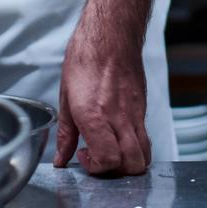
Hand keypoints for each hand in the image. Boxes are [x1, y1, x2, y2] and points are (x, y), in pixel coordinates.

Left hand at [54, 9, 152, 175]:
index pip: (108, 160)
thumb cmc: (86, 59)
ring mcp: (135, 113)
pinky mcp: (143, 107)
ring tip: (111, 150)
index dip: (97, 168)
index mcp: (94, 116)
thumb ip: (65, 134)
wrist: (111, 35)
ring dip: (130, 162)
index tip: (83, 157)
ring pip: (145, 154)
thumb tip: (61, 158)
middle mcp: (118, 118)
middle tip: (100, 160)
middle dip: (117, 172)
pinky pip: (145, 136)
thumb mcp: (65, 97)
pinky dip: (135, 146)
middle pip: (133, 164)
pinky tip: (117, 134)